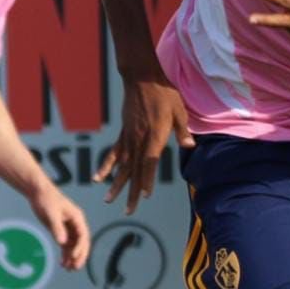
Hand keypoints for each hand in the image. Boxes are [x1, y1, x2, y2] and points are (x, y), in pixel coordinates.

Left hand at [31, 185, 90, 270]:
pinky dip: (65, 254)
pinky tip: (62, 263)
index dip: (80, 247)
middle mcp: (75, 224)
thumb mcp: (51, 213)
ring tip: (68, 269)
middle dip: (80, 256)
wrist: (38, 193)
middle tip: (75, 268)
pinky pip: (65, 245)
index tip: (74, 257)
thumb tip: (62, 243)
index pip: (83, 235)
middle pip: (81, 243)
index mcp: (77, 218)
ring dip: (72, 257)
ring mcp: (68, 228)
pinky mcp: (60, 230)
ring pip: (73, 246)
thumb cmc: (47, 199)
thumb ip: (57, 228)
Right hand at [93, 79, 192, 213]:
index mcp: (154, 135)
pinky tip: (99, 178)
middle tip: (129, 210)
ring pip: (123, 165)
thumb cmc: (164, 93)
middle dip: (132, 191)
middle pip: (135, 170)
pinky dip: (106, 166)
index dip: (147, 179)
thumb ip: (182, 130)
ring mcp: (129, 137)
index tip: (145, 195)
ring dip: (117, 184)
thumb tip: (190, 145)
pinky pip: (114, 153)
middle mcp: (139, 139)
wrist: (141, 78)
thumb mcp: (179, 110)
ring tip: (109, 200)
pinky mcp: (123, 133)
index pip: (150, 162)